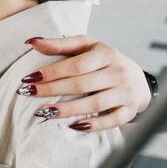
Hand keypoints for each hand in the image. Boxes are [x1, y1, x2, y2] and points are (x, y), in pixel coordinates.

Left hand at [18, 35, 150, 131]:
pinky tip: (73, 126)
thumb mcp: (86, 46)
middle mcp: (119, 72)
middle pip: (82, 84)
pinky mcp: (129, 110)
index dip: (52, 72)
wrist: (138, 79)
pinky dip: (93, 125)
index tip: (29, 78)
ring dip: (67, 110)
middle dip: (52, 90)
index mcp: (107, 53)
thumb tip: (32, 42)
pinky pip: (112, 121)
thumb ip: (60, 44)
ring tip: (43, 113)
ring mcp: (126, 93)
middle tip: (28, 93)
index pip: (77, 64)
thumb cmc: (103, 60)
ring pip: (94, 104)